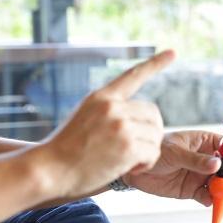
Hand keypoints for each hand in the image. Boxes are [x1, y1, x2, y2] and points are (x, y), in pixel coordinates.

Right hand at [36, 50, 174, 198]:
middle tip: (137, 148)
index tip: (173, 53)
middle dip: (150, 132)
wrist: (48, 170)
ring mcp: (121, 125)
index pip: (134, 75)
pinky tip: (132, 169)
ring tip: (130, 160)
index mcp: (102, 96)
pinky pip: (153, 153)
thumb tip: (138, 114)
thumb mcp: (85, 117)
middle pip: (154, 114)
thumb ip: (110, 111)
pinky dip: (147, 163)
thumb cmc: (66, 149)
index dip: (156, 63)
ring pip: (156, 135)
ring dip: (148, 150)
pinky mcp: (128, 146)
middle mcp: (113, 107)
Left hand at [123, 130, 222, 207]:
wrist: (136, 170)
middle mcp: (208, 159)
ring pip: (222, 185)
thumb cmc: (155, 151)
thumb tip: (216, 164)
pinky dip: (214, 202)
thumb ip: (195, 160)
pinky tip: (216, 206)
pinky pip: (209, 197)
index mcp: (206, 142)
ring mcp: (202, 175)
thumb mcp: (174, 152)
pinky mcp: (194, 190)